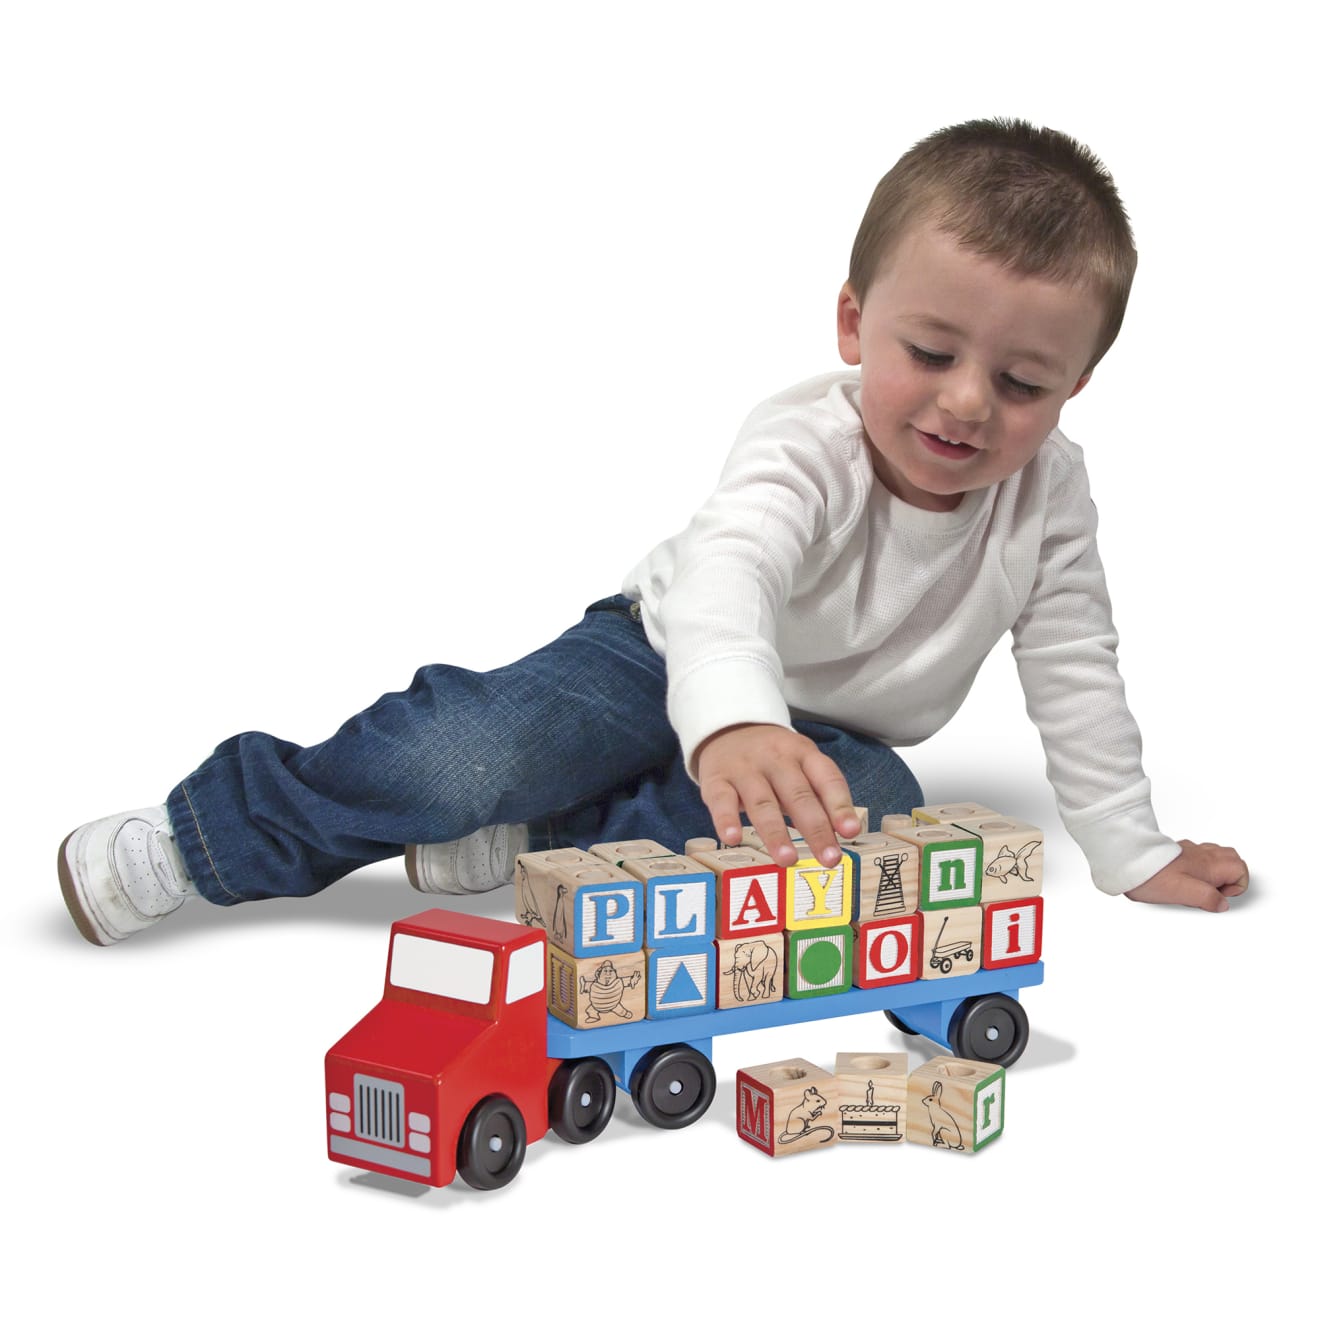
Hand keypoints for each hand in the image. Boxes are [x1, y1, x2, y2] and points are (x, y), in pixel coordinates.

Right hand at [694, 723, 859, 868]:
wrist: (727, 729)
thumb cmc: (772, 758)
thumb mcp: (800, 765)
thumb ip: (819, 796)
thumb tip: (841, 834)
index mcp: (803, 753)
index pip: (826, 778)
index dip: (840, 806)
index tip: (850, 832)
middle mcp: (775, 759)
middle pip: (798, 795)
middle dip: (816, 829)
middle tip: (829, 858)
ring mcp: (744, 769)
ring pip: (762, 803)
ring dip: (776, 833)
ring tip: (788, 859)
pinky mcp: (716, 780)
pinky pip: (721, 801)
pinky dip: (727, 820)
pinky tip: (733, 838)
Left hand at [1123, 839, 1248, 912]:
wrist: (1126, 860)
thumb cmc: (1152, 875)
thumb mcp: (1185, 893)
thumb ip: (1208, 898)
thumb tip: (1222, 904)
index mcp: (1209, 864)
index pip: (1240, 870)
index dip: (1235, 887)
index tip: (1218, 897)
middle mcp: (1202, 854)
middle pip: (1231, 860)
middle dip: (1229, 877)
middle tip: (1214, 892)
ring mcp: (1189, 852)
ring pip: (1214, 856)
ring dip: (1214, 872)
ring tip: (1199, 888)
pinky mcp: (1176, 853)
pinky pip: (1195, 857)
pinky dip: (1197, 868)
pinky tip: (1184, 880)